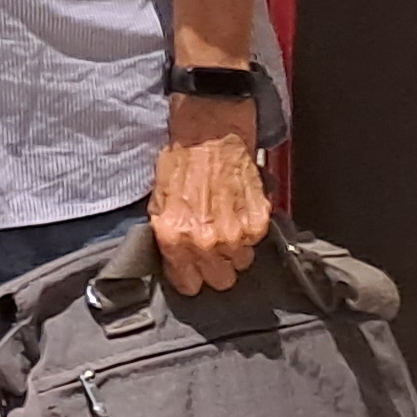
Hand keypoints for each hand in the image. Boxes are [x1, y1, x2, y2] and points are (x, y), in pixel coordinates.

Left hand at [149, 96, 271, 294]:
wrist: (209, 131)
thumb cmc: (182, 159)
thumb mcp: (159, 200)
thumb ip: (168, 235)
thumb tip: (176, 257)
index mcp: (175, 237)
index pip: (188, 285)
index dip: (191, 275)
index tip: (193, 267)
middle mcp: (205, 241)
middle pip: (220, 281)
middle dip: (216, 265)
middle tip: (213, 244)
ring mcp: (234, 233)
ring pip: (241, 262)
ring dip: (235, 247)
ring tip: (226, 221)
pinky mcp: (258, 221)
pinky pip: (256, 241)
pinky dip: (250, 229)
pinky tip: (239, 209)